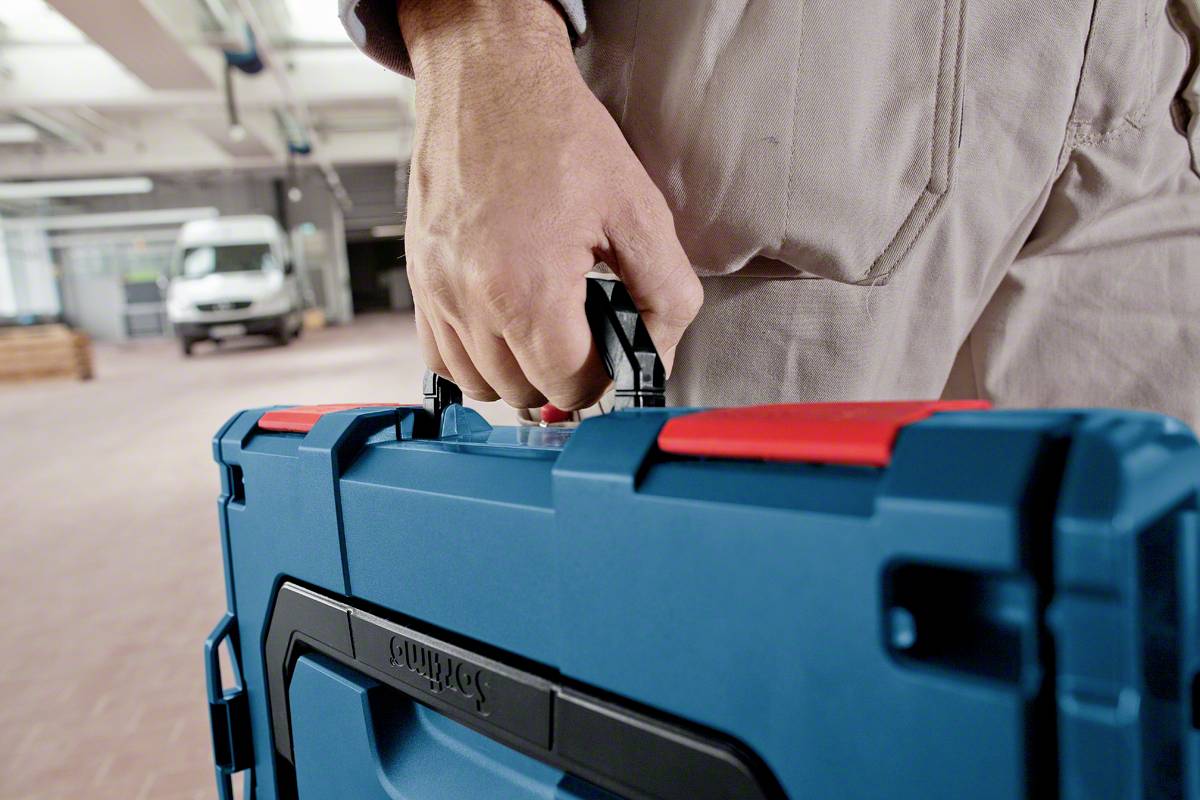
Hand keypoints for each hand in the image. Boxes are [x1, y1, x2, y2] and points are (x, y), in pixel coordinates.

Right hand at [399, 0, 701, 409]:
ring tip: (550, 331)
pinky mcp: (420, 279)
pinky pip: (439, 357)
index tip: (615, 352)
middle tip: (590, 336)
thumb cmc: (557, 133)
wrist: (489, 79)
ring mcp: (437, 291)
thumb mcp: (639, 211)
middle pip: (525, 393)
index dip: (604, 377)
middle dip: (566, 377)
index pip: (570, 386)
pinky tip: (506, 329)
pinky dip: (475, 361)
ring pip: (481, 384)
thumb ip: (665, 295)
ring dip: (521, 374)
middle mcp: (470, 298)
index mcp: (527, 287)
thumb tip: (658, 355)